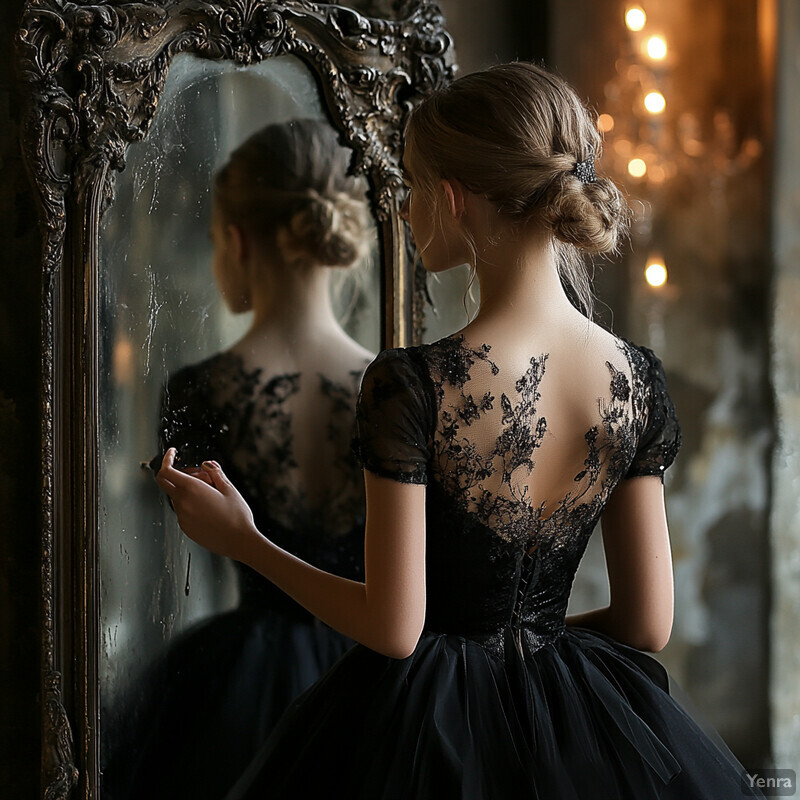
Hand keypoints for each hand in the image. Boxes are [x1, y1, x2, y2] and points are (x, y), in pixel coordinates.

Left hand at [155, 448, 260, 562]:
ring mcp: (182, 517)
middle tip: (202, 475)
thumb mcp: (229, 488)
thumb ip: (215, 472)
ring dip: (187, 490)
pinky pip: (182, 510)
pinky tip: (209, 507)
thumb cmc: (236, 516)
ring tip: (211, 494)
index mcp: (192, 490)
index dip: (167, 459)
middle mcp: (182, 503)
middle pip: (168, 483)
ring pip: (177, 496)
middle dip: (180, 474)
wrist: (239, 541)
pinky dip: (191, 503)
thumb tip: (206, 464)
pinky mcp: (185, 528)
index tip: (173, 453)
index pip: (166, 471)